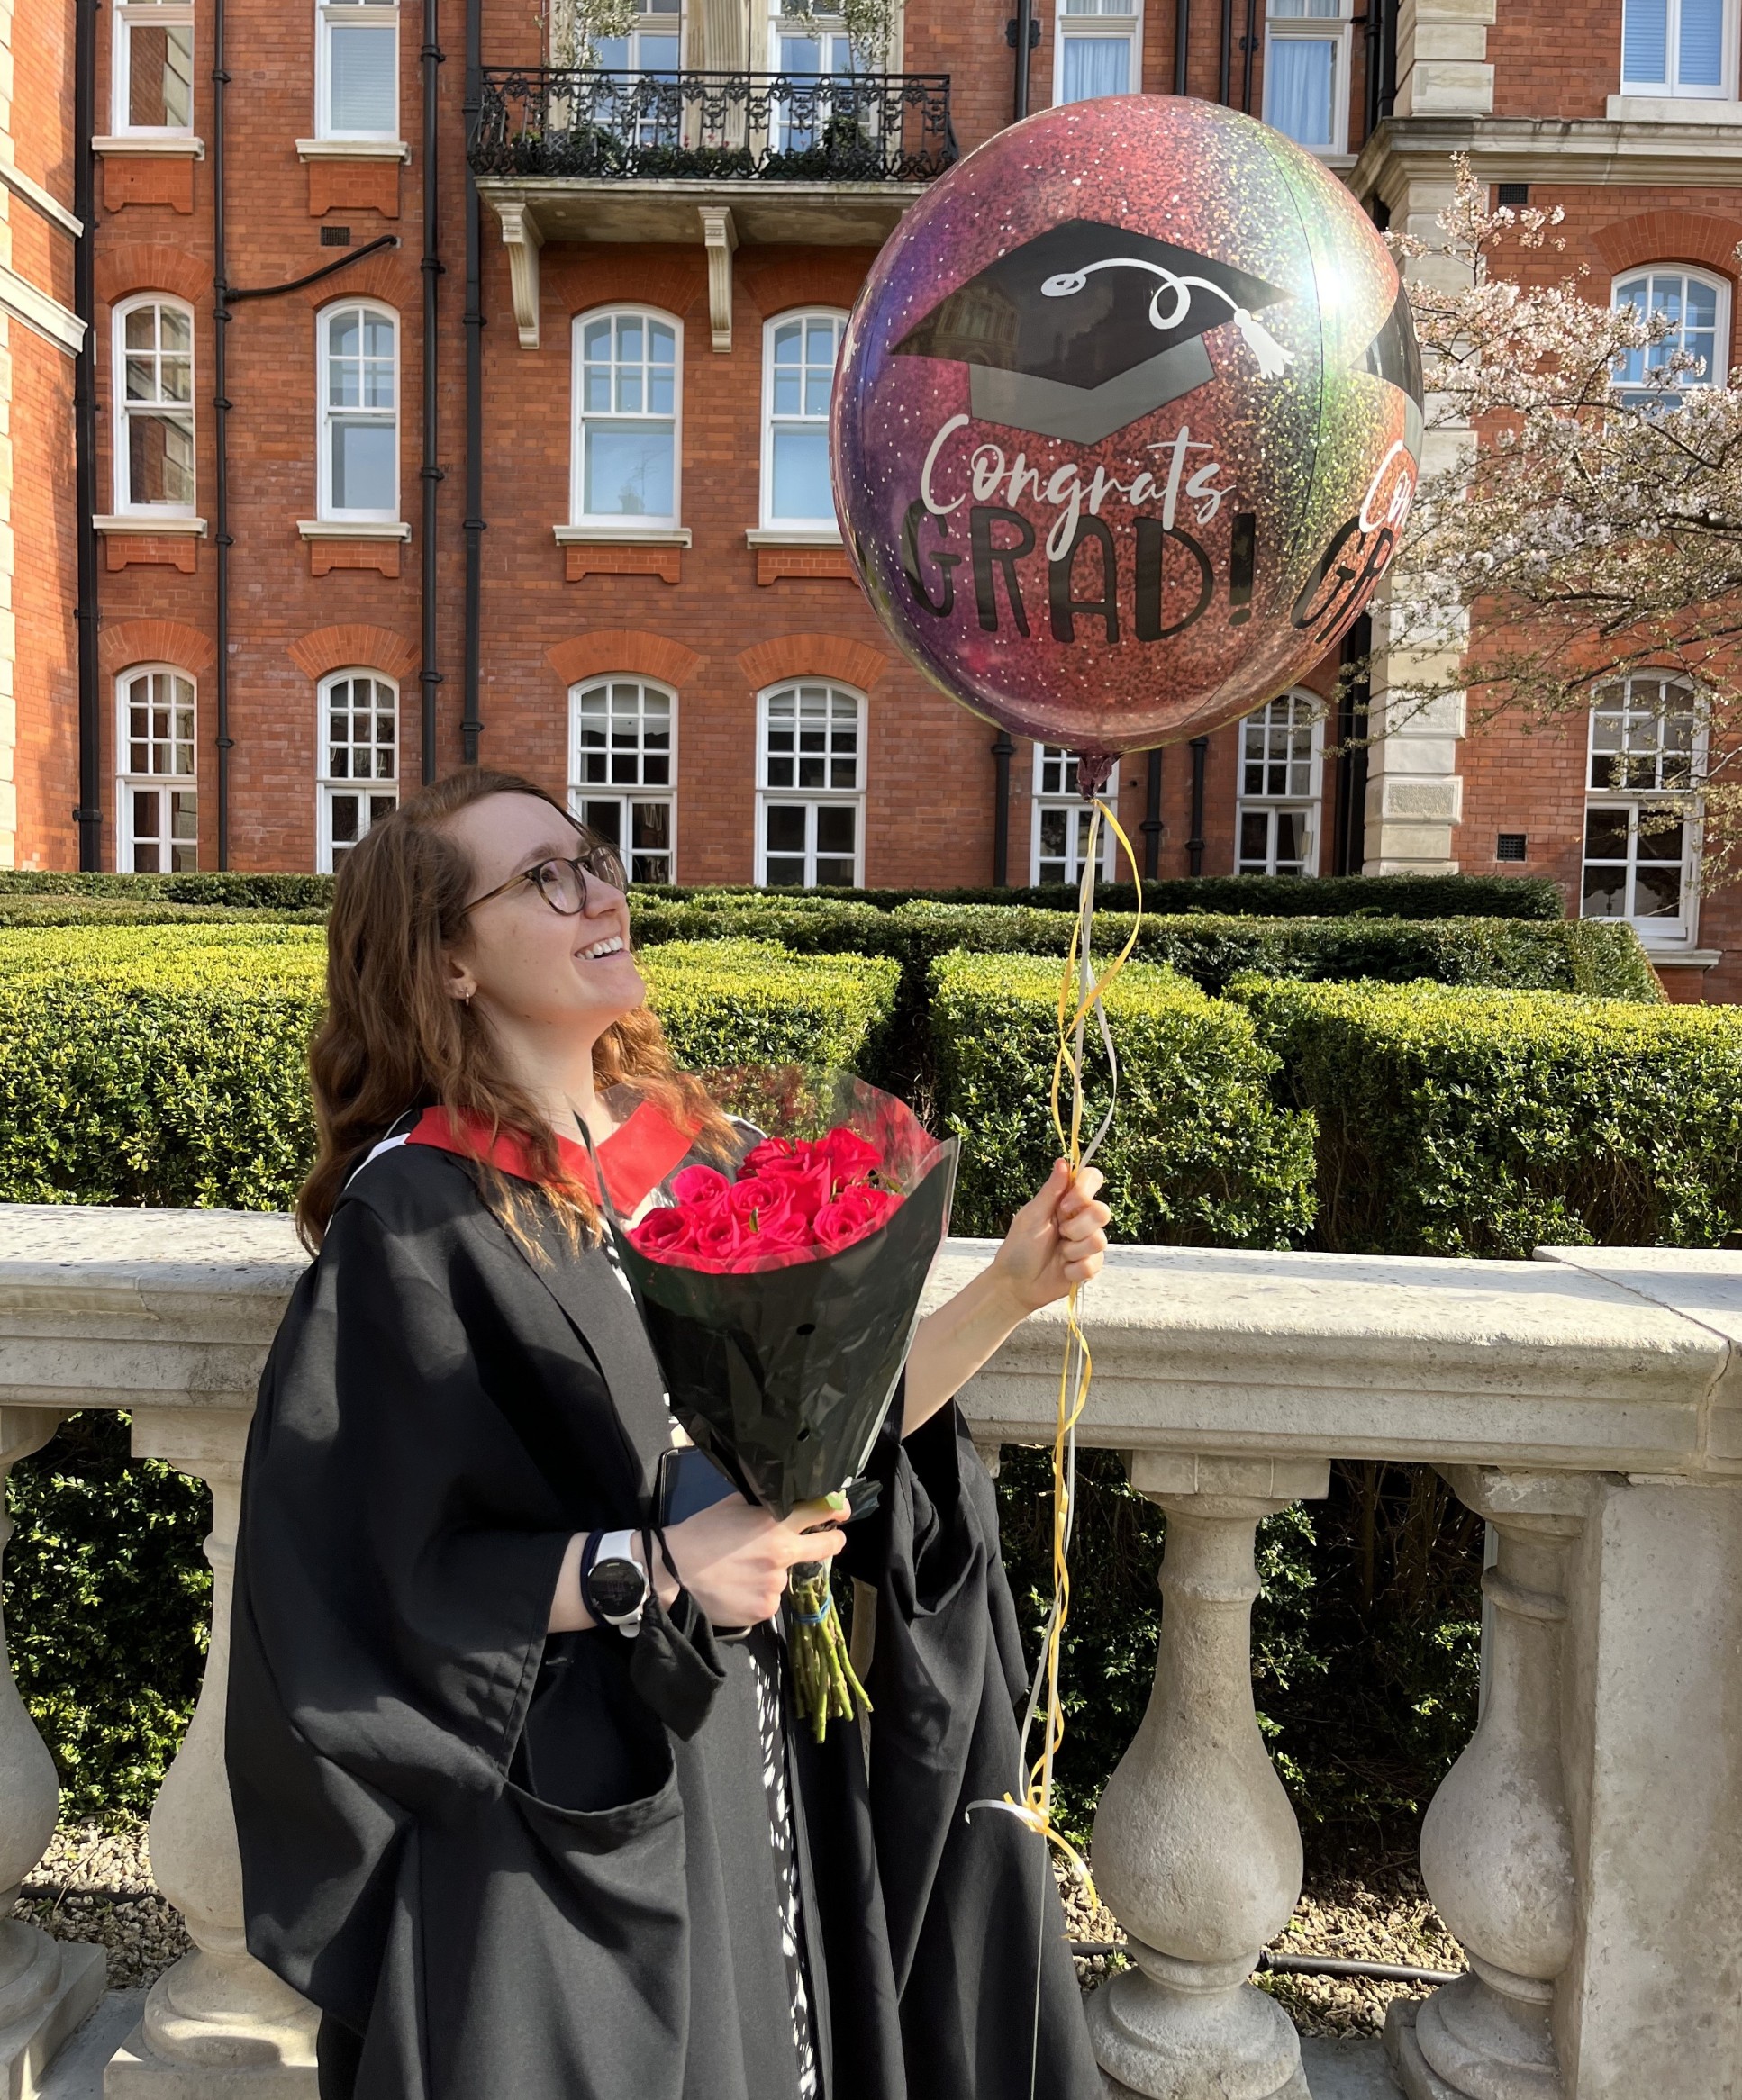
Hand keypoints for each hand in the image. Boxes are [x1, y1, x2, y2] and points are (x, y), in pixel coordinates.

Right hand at [661, 1495, 845, 1625]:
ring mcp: (776, 1585)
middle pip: (825, 1547)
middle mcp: (783, 1555)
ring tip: (742, 1572)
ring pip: (784, 1577)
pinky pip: (769, 1599)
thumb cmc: (700, 1534)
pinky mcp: (765, 1610)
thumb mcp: (733, 1506)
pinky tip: (737, 1589)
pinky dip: (758, 1595)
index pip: (820, 1511)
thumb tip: (782, 1503)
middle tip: (832, 1539)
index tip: (840, 1511)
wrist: (673, 1574)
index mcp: (775, 1524)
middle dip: (832, 1541)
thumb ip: (762, 1505)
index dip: (835, 1509)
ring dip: (772, 1574)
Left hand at [988, 1160, 1111, 1314]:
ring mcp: (1087, 1243)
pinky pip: (1094, 1264)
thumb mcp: (1032, 1216)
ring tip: (1058, 1254)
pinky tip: (1063, 1270)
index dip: (1086, 1190)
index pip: (1092, 1180)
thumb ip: (1051, 1191)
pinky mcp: (1090, 1266)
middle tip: (1059, 1233)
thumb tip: (1062, 1161)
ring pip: (1100, 1240)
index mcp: (1067, 1202)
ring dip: (1073, 1250)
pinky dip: (1074, 1269)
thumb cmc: (1019, 1248)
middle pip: (1102, 1212)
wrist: (1017, 1284)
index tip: (1066, 1205)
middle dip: (1078, 1226)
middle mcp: (1081, 1220)